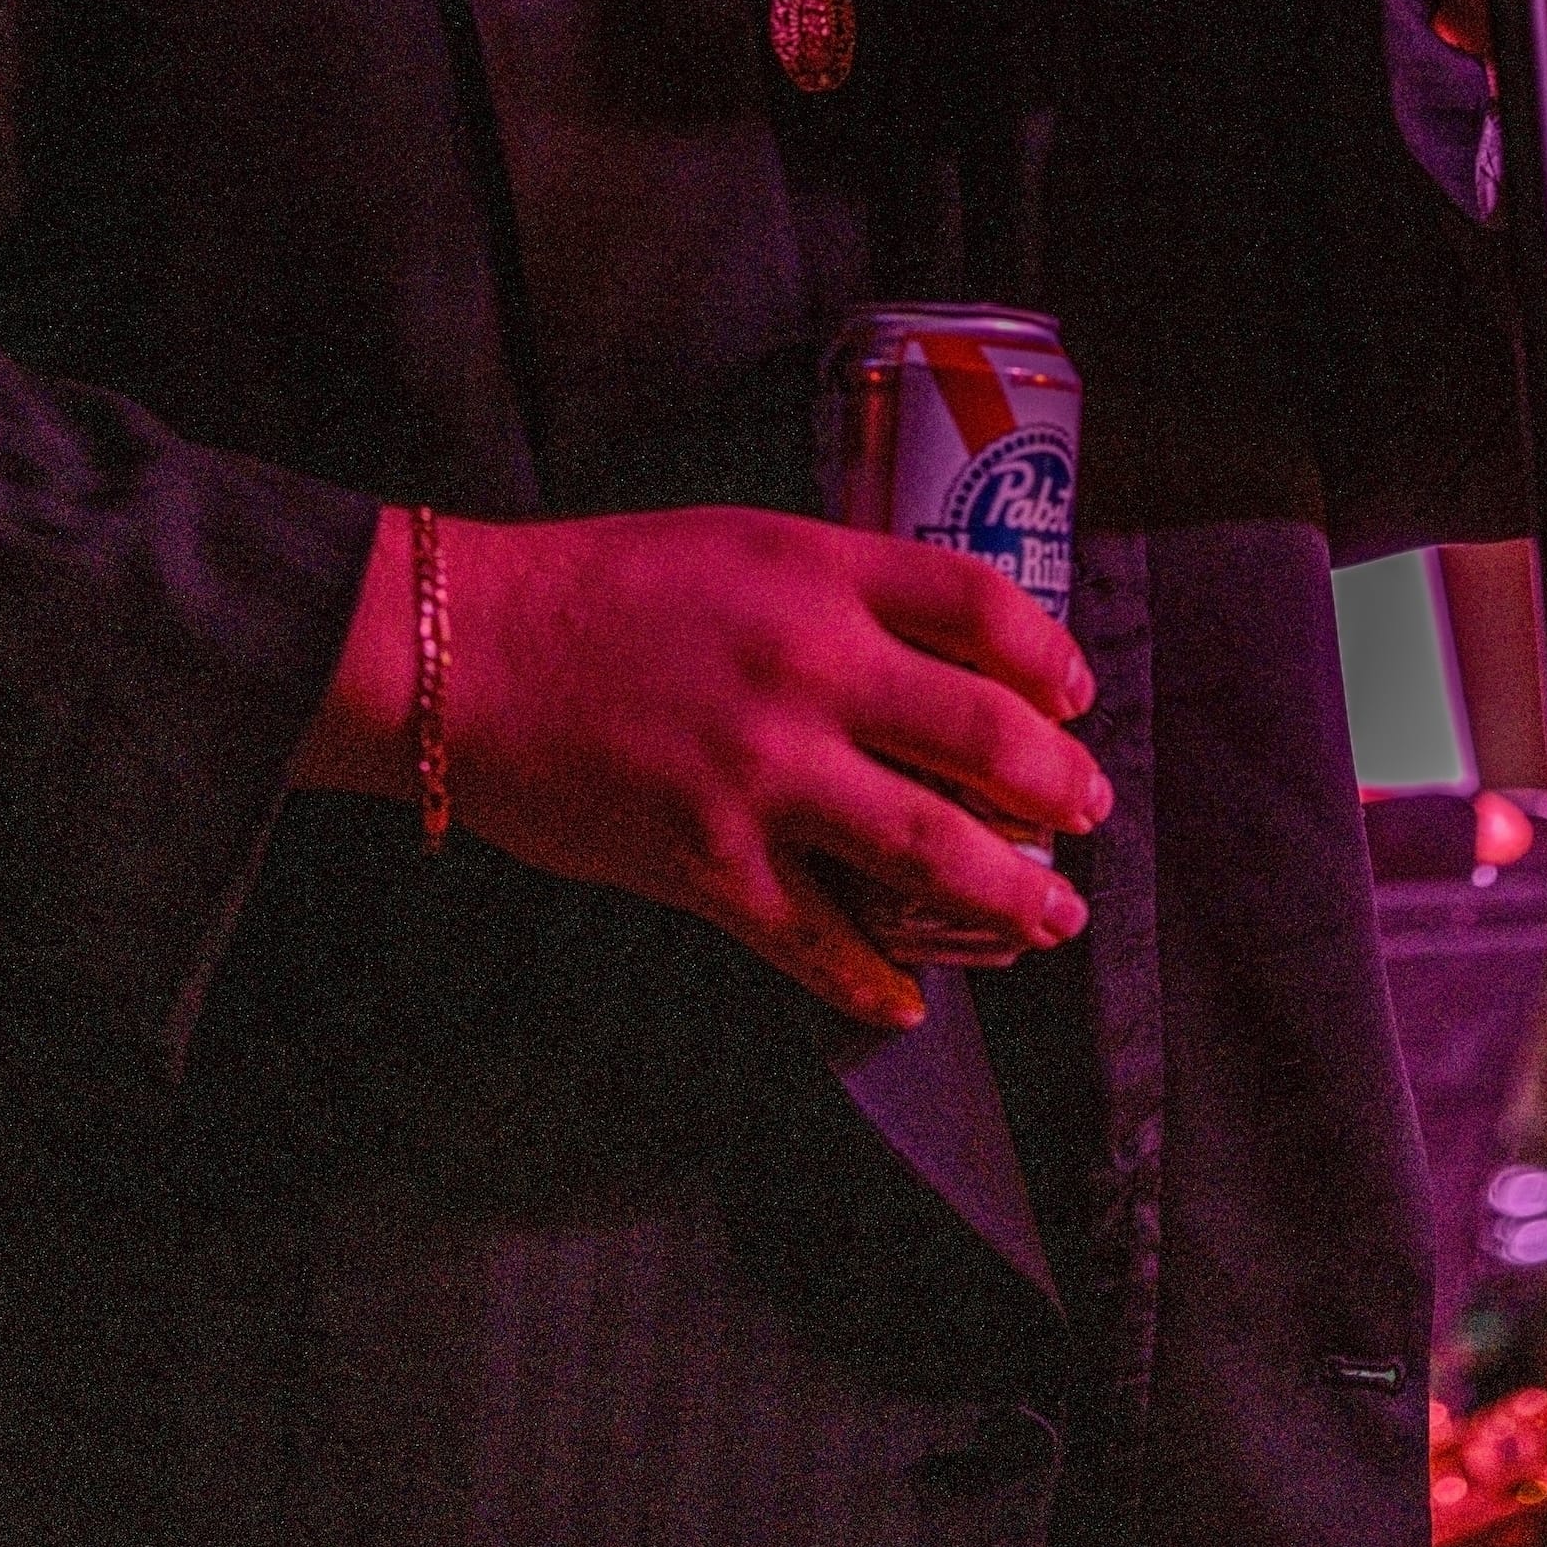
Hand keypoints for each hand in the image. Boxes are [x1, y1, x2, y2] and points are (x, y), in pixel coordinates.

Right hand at [302, 504, 1108, 1031]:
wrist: (462, 648)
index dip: (1050, 657)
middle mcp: (808, 668)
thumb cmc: (595, 586)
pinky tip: (909, 1001)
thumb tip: (930, 657)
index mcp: (817, 573)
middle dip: (1060, 788)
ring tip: (1050, 915)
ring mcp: (762, 772)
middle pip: (987, 734)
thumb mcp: (738, 545)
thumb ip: (833, 593)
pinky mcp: (709, 861)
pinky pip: (824, 942)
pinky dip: (878, 984)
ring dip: (1011, 895)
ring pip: (934, 848)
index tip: (1072, 695)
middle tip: (1084, 813)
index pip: (982, 606)